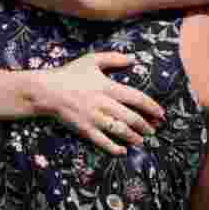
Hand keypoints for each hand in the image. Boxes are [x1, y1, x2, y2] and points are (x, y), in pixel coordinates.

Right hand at [29, 52, 165, 155]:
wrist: (47, 90)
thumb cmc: (70, 73)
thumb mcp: (92, 60)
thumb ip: (113, 58)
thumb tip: (132, 59)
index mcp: (109, 87)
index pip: (137, 98)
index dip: (151, 107)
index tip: (161, 113)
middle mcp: (105, 104)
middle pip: (132, 117)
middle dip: (146, 125)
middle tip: (154, 130)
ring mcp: (95, 118)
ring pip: (120, 131)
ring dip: (134, 137)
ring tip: (142, 140)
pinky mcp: (85, 129)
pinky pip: (103, 141)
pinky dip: (114, 148)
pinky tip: (123, 151)